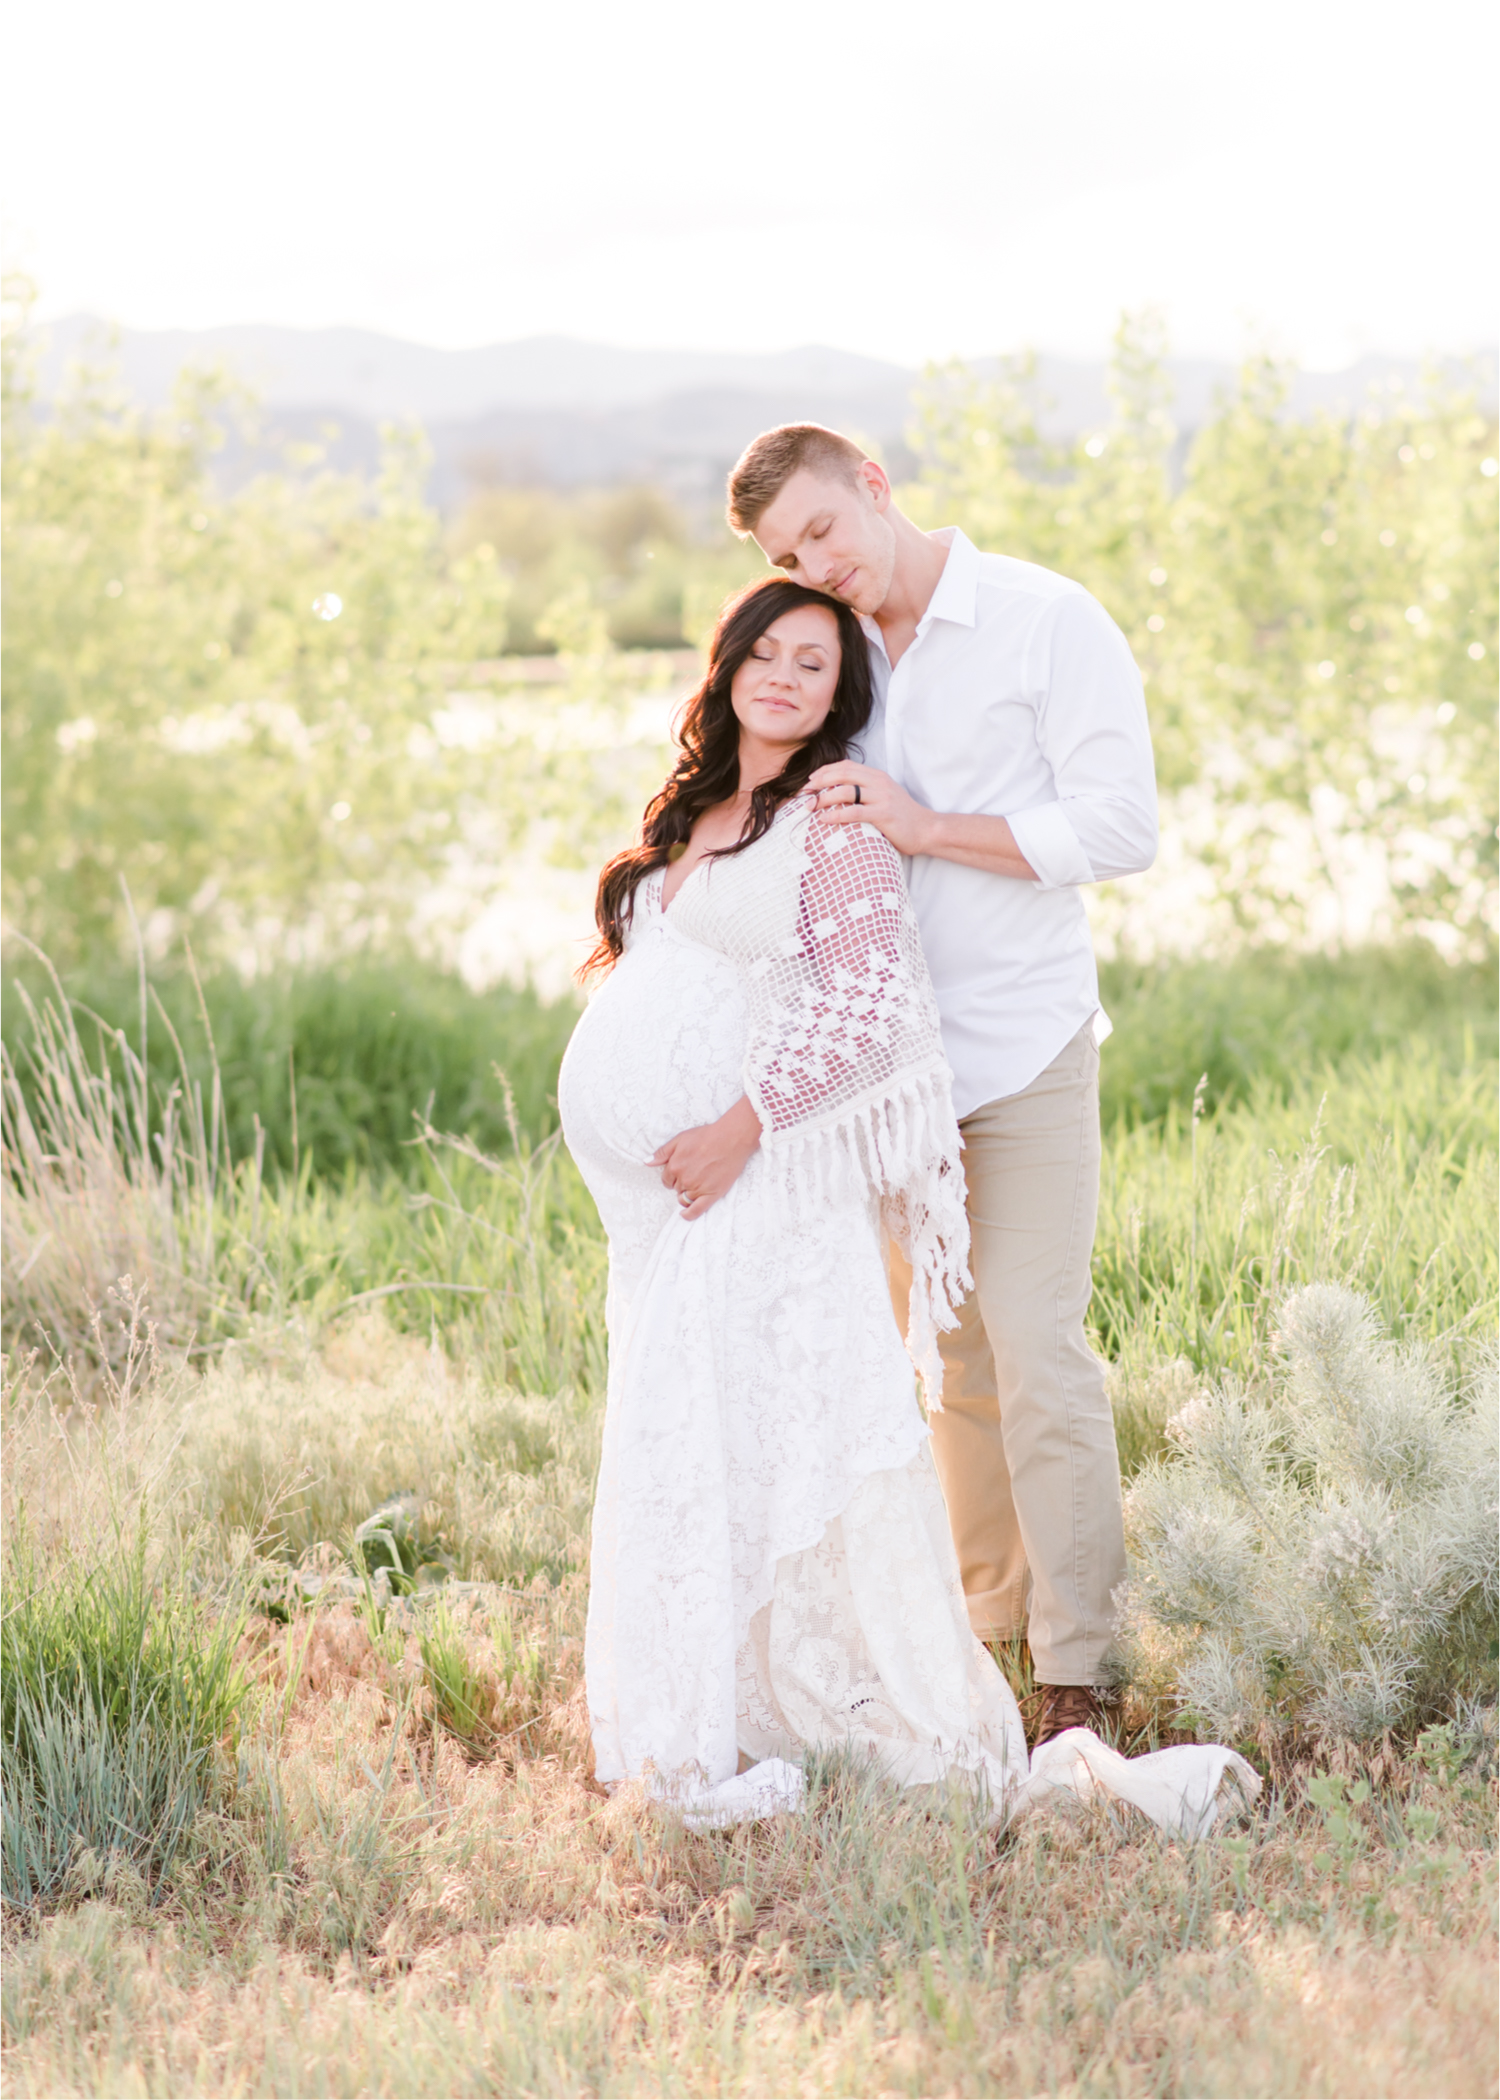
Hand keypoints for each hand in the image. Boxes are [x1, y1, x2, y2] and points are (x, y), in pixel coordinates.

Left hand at [651, 1094, 762, 1220]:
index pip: (666, 1179)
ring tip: (696, 1186)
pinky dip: (689, 1214)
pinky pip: (696, 1210)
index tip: (681, 1172)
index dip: (672, 1176)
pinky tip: (685, 1214)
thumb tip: (647, 1162)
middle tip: (694, 1173)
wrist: (731, 1139)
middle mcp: (684, 1179)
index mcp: (675, 1166)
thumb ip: (663, 1152)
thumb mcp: (680, 1139)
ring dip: (686, 1194)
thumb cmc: (707, 1136)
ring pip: (684, 1198)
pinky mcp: (711, 1194)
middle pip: (676, 1188)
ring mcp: (697, 1188)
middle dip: (681, 1183)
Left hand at [805, 761, 937, 856]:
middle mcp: (878, 783)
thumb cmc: (901, 817)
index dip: (824, 771)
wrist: (926, 829)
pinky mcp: (884, 814)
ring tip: (810, 806)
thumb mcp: (883, 797)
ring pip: (846, 791)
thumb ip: (865, 791)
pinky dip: (836, 814)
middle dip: (819, 782)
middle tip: (804, 793)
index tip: (809, 781)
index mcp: (876, 776)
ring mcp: (882, 797)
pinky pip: (855, 812)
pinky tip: (824, 819)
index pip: (845, 766)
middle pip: (842, 774)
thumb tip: (838, 794)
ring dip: (823, 798)